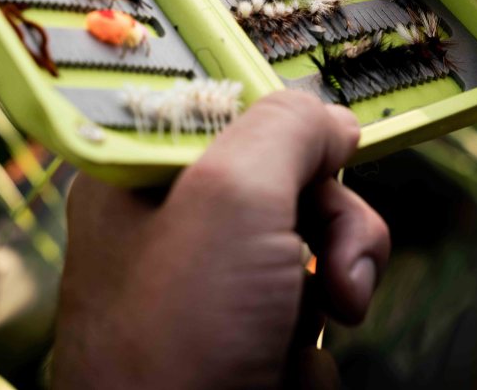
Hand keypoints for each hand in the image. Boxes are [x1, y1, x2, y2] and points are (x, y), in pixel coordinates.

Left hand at [52, 92, 389, 388]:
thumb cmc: (173, 347)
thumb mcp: (232, 199)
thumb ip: (285, 130)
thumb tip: (329, 119)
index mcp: (141, 177)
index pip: (233, 112)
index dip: (288, 130)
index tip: (328, 148)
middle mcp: (170, 229)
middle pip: (287, 183)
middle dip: (331, 224)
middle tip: (335, 265)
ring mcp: (207, 293)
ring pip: (310, 250)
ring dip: (331, 290)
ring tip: (300, 338)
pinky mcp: (238, 346)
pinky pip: (306, 315)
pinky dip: (310, 348)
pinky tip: (279, 376)